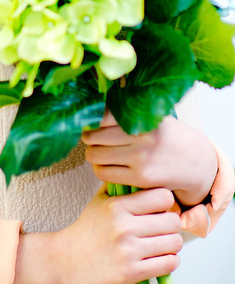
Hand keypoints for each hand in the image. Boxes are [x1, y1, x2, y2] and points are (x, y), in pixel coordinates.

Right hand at [10, 185, 181, 283]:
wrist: (67, 260)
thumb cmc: (87, 228)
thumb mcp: (100, 200)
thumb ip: (122, 186)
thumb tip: (145, 173)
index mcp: (117, 205)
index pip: (163, 196)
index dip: (166, 202)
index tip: (160, 208)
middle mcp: (124, 227)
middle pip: (173, 221)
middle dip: (171, 224)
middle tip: (163, 228)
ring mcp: (129, 251)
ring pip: (174, 243)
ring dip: (172, 244)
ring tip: (161, 243)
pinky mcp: (132, 273)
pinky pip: (169, 264)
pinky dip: (169, 261)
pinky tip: (158, 257)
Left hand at [81, 110, 217, 206]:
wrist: (195, 162)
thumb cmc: (167, 136)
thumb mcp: (153, 116)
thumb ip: (126, 110)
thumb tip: (92, 105)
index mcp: (143, 116)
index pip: (102, 115)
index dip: (91, 118)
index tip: (89, 120)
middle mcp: (142, 136)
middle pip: (93, 135)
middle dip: (88, 137)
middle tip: (91, 137)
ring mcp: (140, 158)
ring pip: (95, 155)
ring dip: (92, 154)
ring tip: (99, 151)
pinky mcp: (140, 177)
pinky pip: (104, 173)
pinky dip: (100, 169)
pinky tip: (108, 165)